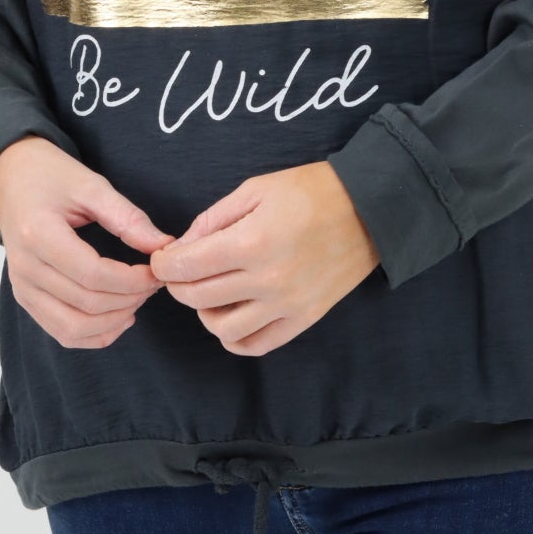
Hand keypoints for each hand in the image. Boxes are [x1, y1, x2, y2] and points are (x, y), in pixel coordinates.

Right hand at [0, 137, 172, 349]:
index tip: (157, 270)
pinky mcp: (26, 299)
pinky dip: (95, 334)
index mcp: (38, 234)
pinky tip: (119, 317)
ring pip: (74, 329)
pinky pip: (62, 333)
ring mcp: (22, 288)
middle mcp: (25, 268)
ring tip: (139, 298)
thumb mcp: (91, 185)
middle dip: (130, 298)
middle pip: (86, 303)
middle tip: (154, 281)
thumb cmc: (50, 176)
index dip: (132, 280)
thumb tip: (163, 246)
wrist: (11, 178)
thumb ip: (127, 217)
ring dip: (114, 321)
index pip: (92, 274)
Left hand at [147, 161, 380, 355]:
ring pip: (223, 330)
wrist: (369, 209)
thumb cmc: (311, 190)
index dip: (164, 265)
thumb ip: (214, 219)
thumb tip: (183, 247)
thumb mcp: (255, 188)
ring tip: (210, 292)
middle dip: (178, 284)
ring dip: (205, 313)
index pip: (187, 267)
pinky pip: (256, 345)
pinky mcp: (304, 320)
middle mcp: (267, 280)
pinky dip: (235, 338)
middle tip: (180, 271)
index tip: (162, 259)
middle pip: (198, 298)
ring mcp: (287, 305)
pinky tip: (232, 316)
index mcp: (252, 242)